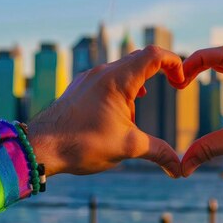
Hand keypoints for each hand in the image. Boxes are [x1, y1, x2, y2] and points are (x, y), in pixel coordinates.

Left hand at [28, 45, 183, 177]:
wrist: (40, 147)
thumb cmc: (82, 144)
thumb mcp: (128, 148)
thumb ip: (159, 152)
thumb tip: (180, 167)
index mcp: (118, 80)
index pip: (155, 55)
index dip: (175, 63)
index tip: (182, 82)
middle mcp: (103, 72)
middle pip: (141, 58)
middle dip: (161, 71)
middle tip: (174, 86)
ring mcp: (89, 78)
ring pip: (123, 68)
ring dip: (140, 82)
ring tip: (139, 110)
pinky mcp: (80, 87)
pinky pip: (108, 77)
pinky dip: (123, 88)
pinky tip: (120, 112)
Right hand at [178, 46, 222, 175]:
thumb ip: (208, 149)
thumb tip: (183, 165)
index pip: (222, 55)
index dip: (197, 61)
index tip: (180, 76)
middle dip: (199, 63)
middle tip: (180, 79)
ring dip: (209, 66)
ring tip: (188, 78)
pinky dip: (220, 71)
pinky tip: (209, 80)